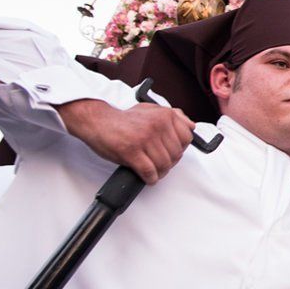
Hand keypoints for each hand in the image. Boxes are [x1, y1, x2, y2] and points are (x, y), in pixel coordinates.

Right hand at [57, 99, 194, 184]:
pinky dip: (150, 178)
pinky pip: (149, 171)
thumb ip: (174, 116)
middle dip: (169, 163)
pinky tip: (147, 177)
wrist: (97, 120)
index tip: (172, 152)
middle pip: (176, 154)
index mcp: (164, 115)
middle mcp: (157, 125)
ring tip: (154, 172)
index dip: (180, 149)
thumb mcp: (152, 110)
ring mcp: (145, 139)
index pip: (187, 138)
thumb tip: (192, 125)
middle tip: (161, 165)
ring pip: (164, 165)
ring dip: (160, 173)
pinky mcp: (131, 151)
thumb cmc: (124, 119)